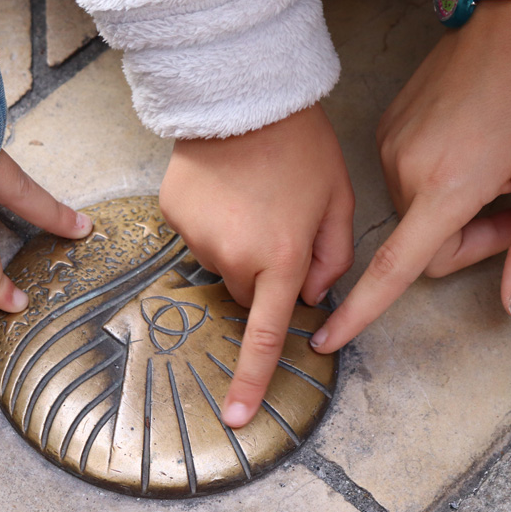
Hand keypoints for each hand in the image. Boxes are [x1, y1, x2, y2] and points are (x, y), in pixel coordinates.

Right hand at [160, 103, 354, 427]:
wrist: (243, 95)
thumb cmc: (301, 146)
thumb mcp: (338, 200)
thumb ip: (334, 259)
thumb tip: (313, 295)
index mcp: (282, 258)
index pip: (267, 335)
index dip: (251, 380)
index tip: (235, 416)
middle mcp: (234, 256)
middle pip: (249, 296)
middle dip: (266, 278)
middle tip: (281, 228)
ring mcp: (197, 237)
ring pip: (223, 266)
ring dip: (240, 247)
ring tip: (253, 198)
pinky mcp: (172, 216)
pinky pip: (197, 239)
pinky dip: (213, 225)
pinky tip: (226, 191)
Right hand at [311, 0, 510, 352]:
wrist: (510, 20)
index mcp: (444, 188)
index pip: (395, 267)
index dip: (360, 310)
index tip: (327, 338)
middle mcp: (404, 172)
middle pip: (425, 246)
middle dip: (469, 238)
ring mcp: (390, 148)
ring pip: (417, 215)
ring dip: (452, 208)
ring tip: (492, 166)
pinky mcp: (387, 131)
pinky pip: (408, 181)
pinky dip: (438, 180)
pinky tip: (468, 144)